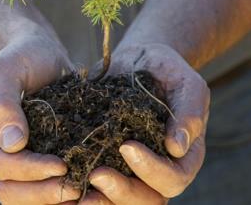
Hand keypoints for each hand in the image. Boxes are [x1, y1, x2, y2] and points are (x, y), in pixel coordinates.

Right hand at [0, 32, 81, 203]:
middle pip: (5, 187)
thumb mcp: (7, 70)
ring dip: (47, 201)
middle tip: (75, 190)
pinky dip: (54, 197)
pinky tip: (80, 194)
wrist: (36, 54)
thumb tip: (13, 145)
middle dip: (40, 193)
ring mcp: (4, 161)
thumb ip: (4, 104)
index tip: (61, 165)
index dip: (27, 169)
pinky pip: (34, 190)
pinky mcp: (25, 164)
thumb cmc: (20, 56)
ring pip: (18, 197)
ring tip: (79, 196)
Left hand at [81, 43, 209, 203]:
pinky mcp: (106, 160)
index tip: (127, 146)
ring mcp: (131, 169)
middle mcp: (158, 170)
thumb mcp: (186, 82)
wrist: (139, 59)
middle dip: (122, 192)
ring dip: (100, 199)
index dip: (151, 170)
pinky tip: (62, 179)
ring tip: (75, 186)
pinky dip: (79, 186)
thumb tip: (177, 148)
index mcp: (184, 157)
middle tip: (96, 174)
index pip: (173, 178)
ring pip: (120, 200)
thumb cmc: (167, 69)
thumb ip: (189, 111)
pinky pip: (96, 184)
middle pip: (147, 200)